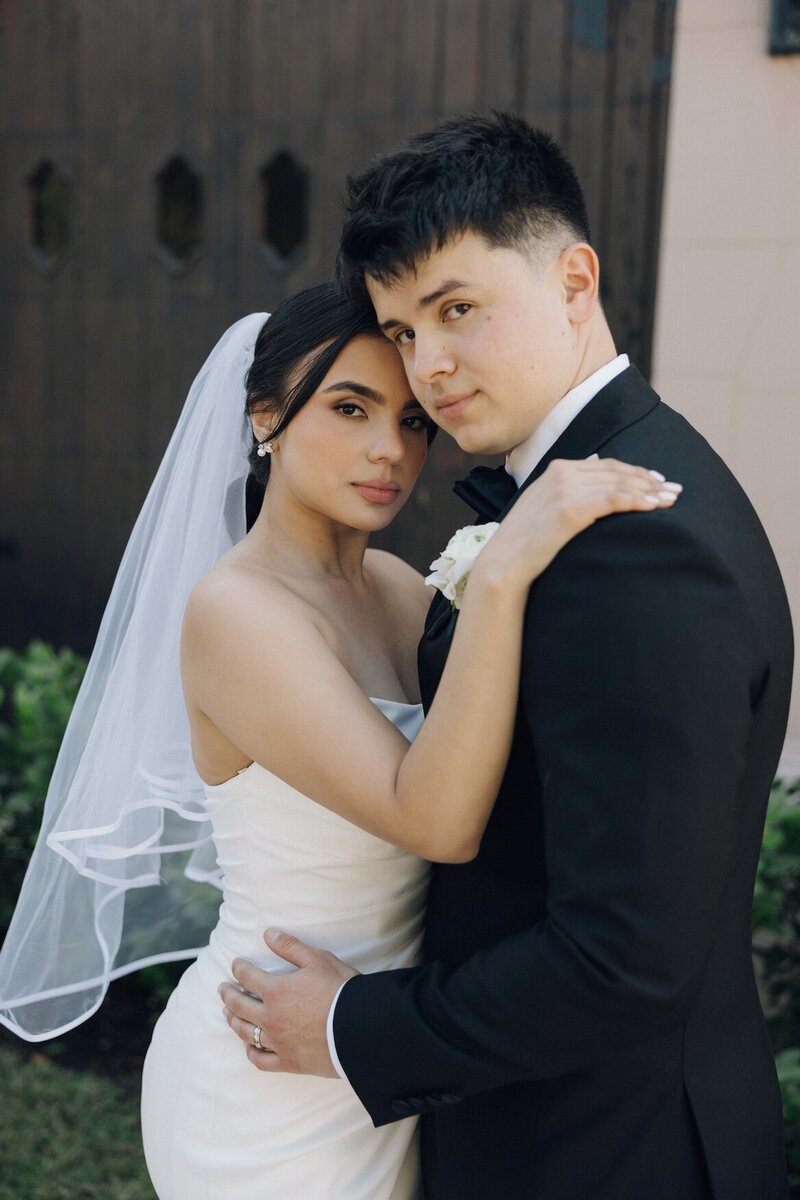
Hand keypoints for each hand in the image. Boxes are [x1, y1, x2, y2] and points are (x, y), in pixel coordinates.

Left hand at [219, 929, 358, 1076]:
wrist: (361, 1028)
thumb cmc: (341, 990)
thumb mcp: (318, 959)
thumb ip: (290, 947)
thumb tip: (268, 934)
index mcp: (276, 991)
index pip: (247, 976)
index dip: (239, 968)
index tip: (235, 964)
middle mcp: (270, 1017)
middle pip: (239, 1005)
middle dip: (228, 994)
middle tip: (222, 988)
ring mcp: (277, 1042)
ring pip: (245, 1032)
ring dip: (233, 1020)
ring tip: (227, 1014)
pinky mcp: (288, 1062)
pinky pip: (261, 1060)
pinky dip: (251, 1052)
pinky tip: (248, 1046)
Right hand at [473, 456, 681, 592]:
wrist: (505, 563)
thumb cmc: (527, 541)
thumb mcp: (545, 503)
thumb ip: (570, 483)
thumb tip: (597, 462)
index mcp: (557, 469)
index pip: (607, 465)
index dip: (636, 471)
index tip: (658, 481)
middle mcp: (561, 473)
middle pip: (617, 472)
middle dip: (649, 481)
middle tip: (675, 490)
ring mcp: (564, 489)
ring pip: (618, 484)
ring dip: (649, 492)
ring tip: (671, 500)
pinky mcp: (569, 509)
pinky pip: (612, 500)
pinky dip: (636, 501)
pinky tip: (653, 507)